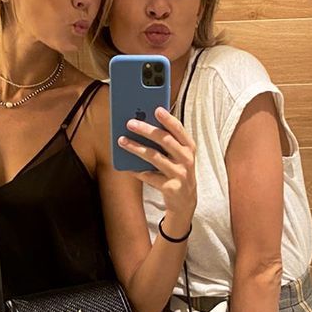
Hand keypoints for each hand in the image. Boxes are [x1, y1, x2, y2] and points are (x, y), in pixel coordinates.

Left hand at [118, 107, 196, 228]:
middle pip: (165, 141)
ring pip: (155, 158)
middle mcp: (187, 159)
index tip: (156, 109)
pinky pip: (150, 177)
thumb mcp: (178, 156)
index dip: (168, 119)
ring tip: (122, 141)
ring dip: (136, 148)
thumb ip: (166, 142)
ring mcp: (180, 174)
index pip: (179, 130)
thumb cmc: (177, 172)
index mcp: (189, 147)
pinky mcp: (171, 188)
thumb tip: (142, 125)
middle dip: (146, 130)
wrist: (185, 202)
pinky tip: (127, 166)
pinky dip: (137, 171)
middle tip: (130, 123)